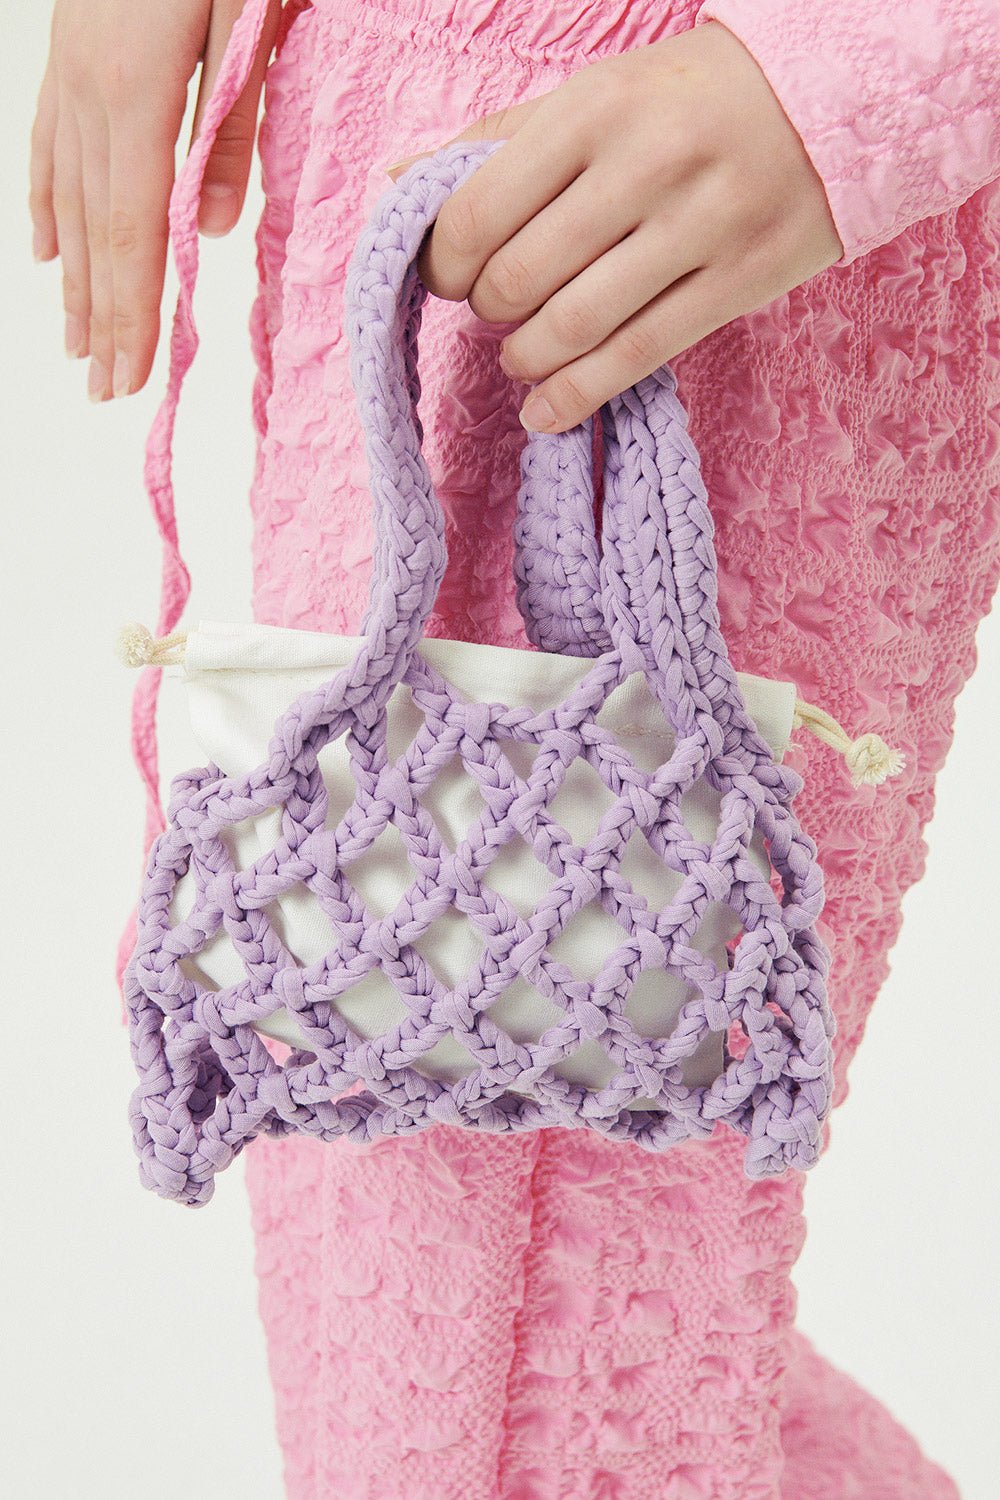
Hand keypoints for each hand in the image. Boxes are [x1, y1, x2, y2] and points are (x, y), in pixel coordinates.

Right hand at [28, 0, 281, 402]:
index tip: (133, 377)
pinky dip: (48, 205)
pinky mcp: (68, 53)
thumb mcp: (251, 23)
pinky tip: (45, 250)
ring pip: (65, 197)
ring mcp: (68, 72)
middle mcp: (89, 92)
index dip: (130, 312)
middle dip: (102, 318)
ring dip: (72, 278)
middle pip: (95, 232)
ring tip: (75, 342)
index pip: (132, 233)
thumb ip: (231, 127)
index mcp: (138, 94)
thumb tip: (208, 230)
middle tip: (107, 390)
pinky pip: (47, 145)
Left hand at [385, 20, 843, 433]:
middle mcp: (644, 165)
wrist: (828, 101)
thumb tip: (400, 185)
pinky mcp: (736, 283)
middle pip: (520, 278)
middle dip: (487, 311)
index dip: (444, 264)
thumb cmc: (686, 102)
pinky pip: (636, 358)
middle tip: (494, 311)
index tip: (447, 278)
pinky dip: (575, 396)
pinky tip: (546, 410)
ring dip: (527, 358)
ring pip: (574, 326)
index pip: (478, 211)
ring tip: (522, 355)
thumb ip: (495, 140)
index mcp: (593, 109)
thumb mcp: (592, 94)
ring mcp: (697, 228)